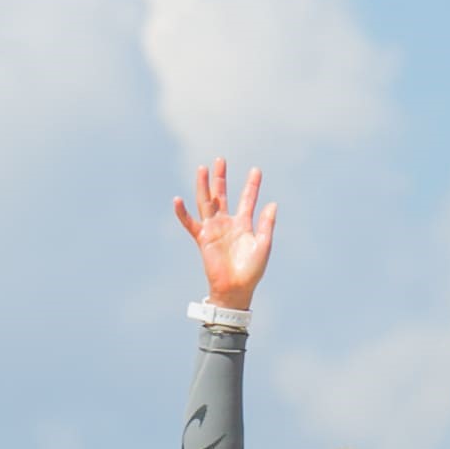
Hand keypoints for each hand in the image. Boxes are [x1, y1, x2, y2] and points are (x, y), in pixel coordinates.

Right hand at [172, 159, 277, 310]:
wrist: (236, 288)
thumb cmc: (252, 270)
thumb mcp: (264, 244)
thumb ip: (267, 224)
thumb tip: (272, 203)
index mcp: (244, 224)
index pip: (247, 199)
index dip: (252, 185)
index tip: (256, 170)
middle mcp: (227, 223)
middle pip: (222, 195)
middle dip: (221, 178)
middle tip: (221, 160)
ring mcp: (214, 229)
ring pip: (206, 202)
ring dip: (204, 186)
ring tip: (203, 168)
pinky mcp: (203, 239)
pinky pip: (190, 223)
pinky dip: (183, 213)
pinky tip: (177, 200)